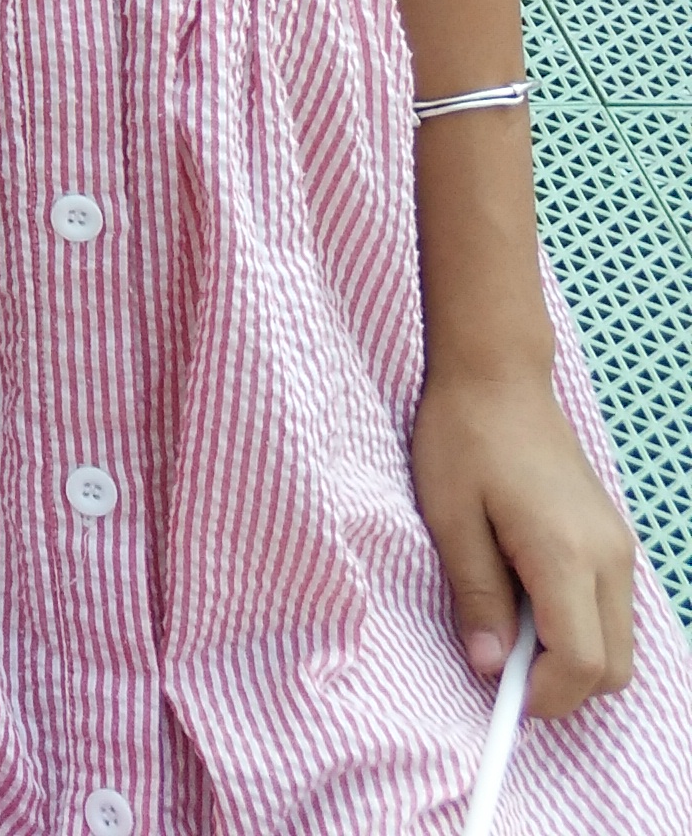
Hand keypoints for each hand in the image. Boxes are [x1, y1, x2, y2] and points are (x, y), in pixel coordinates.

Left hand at [413, 361, 637, 717]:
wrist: (498, 373)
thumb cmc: (463, 435)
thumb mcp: (449, 516)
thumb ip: (475, 594)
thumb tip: (489, 666)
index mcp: (567, 555)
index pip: (582, 665)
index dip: (543, 695)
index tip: (497, 693)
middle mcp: (610, 560)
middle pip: (614, 670)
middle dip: (562, 686)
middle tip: (499, 660)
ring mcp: (619, 550)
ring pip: (618, 645)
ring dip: (570, 656)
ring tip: (505, 620)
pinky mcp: (613, 542)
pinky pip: (611, 613)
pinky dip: (578, 627)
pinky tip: (525, 595)